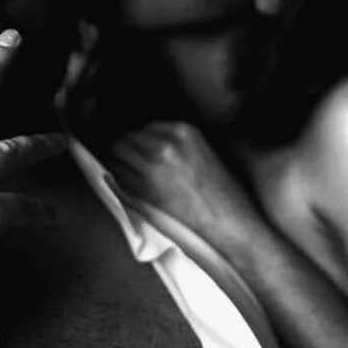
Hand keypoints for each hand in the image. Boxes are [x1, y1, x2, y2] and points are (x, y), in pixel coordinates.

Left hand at [110, 121, 261, 249]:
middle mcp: (166, 146)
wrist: (229, 221)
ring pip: (118, 153)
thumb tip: (151, 137)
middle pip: (129, 136)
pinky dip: (120, 176)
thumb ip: (178, 139)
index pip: (147, 126)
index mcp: (184, 132)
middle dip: (129, 146)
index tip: (142, 145)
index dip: (143, 137)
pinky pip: (120, 176)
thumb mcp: (204, 149)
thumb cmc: (222, 189)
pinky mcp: (145, 191)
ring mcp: (153, 168)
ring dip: (120, 159)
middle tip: (130, 156)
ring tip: (126, 166)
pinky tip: (128, 180)